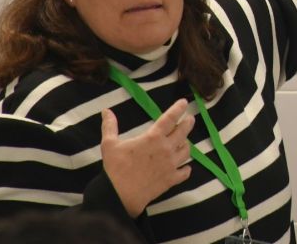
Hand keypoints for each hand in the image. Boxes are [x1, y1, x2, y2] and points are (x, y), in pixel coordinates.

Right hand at [100, 98, 194, 216]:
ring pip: (186, 151)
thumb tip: (106, 110)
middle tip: (190, 119)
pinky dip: (186, 168)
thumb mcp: (109, 144)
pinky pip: (185, 172)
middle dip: (188, 123)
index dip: (178, 109)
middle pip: (183, 132)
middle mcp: (166, 149)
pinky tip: (186, 167)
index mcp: (153, 138)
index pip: (170, 118)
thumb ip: (109, 126)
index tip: (184, 103)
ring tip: (184, 142)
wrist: (119, 194)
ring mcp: (171, 165)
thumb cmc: (115, 168)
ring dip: (186, 144)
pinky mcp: (171, 179)